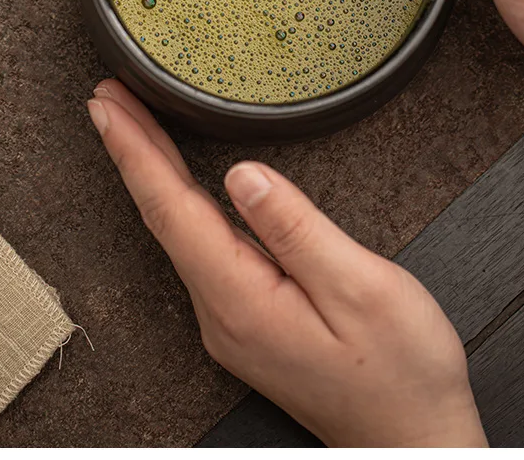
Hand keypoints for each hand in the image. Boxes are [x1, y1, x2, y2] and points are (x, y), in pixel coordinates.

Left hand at [87, 79, 487, 447]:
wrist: (415, 440)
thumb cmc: (401, 372)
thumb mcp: (361, 287)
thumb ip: (297, 228)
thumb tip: (244, 174)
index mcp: (243, 299)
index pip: (172, 211)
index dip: (136, 153)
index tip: (107, 108)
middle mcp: (223, 314)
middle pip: (165, 217)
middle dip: (133, 152)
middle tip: (108, 98)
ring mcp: (233, 321)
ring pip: (180, 231)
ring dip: (154, 174)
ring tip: (134, 126)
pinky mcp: (250, 321)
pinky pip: (202, 248)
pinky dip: (181, 202)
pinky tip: (181, 184)